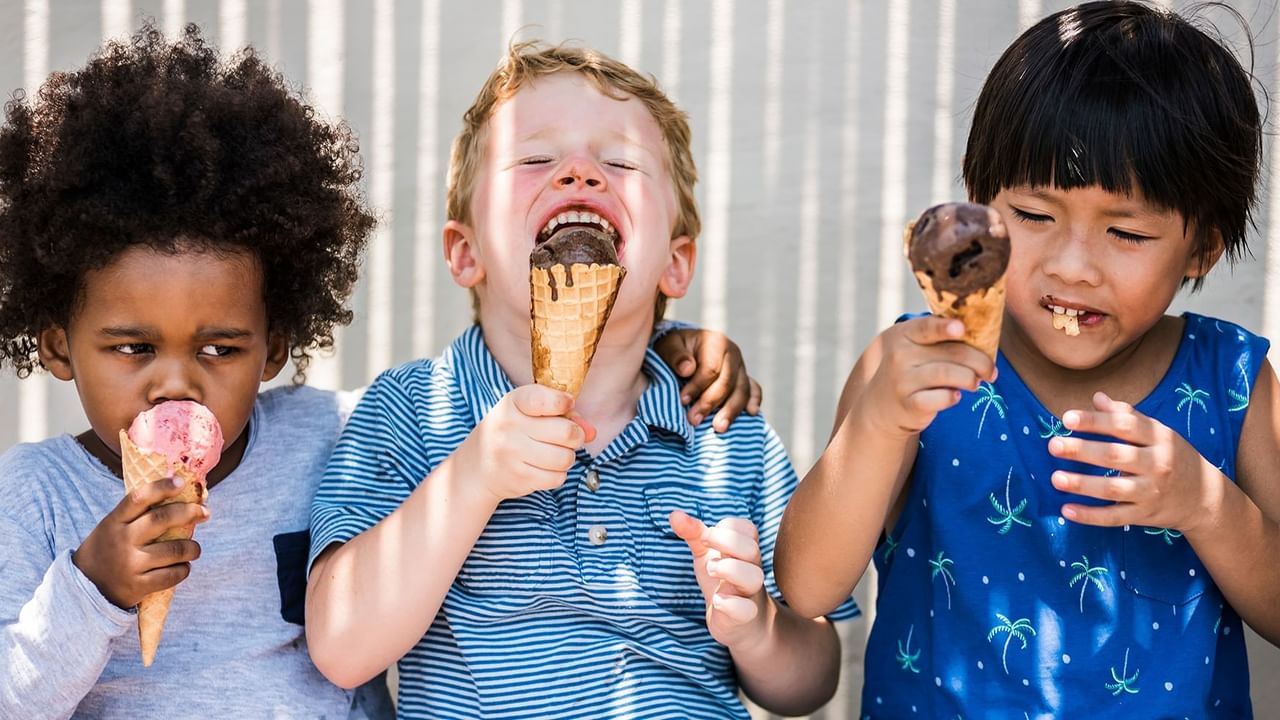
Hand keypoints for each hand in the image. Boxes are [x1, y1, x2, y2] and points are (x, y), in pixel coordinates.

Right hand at [72, 477, 208, 608]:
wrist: (84, 588)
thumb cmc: (108, 549)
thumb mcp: (112, 526)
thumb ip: (137, 514)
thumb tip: (180, 495)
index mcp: (115, 521)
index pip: (139, 498)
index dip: (161, 487)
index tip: (181, 482)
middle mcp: (122, 540)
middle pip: (160, 519)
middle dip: (189, 512)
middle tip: (205, 512)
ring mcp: (130, 564)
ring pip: (173, 550)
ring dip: (192, 548)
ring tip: (194, 549)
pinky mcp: (137, 586)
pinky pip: (171, 576)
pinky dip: (183, 570)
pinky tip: (183, 567)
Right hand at [454, 384, 594, 503]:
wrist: (476, 468)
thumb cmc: (510, 434)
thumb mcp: (528, 414)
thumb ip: (563, 415)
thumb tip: (592, 432)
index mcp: (512, 404)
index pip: (543, 399)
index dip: (563, 402)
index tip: (567, 405)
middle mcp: (509, 427)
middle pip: (566, 432)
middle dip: (575, 436)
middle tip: (567, 437)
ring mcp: (512, 454)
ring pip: (565, 458)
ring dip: (567, 457)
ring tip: (554, 454)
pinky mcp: (519, 478)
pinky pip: (557, 478)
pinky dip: (557, 474)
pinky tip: (544, 468)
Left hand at [653, 328, 761, 431]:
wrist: (686, 348)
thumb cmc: (676, 350)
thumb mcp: (669, 346)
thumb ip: (676, 356)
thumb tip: (687, 369)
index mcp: (716, 343)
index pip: (710, 369)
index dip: (697, 386)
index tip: (682, 401)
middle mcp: (733, 354)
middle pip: (727, 383)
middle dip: (710, 403)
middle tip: (694, 420)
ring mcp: (741, 367)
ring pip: (742, 391)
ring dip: (731, 411)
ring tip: (719, 428)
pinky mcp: (745, 379)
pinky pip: (754, 390)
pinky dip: (754, 401)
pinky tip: (751, 413)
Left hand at [669, 510, 769, 649]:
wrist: (739, 623)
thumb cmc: (722, 581)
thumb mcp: (706, 554)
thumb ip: (694, 533)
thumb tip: (674, 514)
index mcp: (744, 550)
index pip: (746, 528)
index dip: (726, 528)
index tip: (706, 536)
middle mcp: (751, 569)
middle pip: (752, 549)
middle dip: (728, 543)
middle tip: (705, 547)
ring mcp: (749, 594)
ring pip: (754, 577)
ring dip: (731, 570)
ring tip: (711, 570)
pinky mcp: (744, 617)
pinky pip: (746, 610)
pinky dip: (732, 604)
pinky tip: (717, 600)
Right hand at [859, 316, 996, 438]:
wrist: (880, 405)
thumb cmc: (910, 370)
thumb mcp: (914, 348)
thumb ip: (939, 339)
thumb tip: (983, 335)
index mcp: (904, 335)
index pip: (926, 326)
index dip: (945, 327)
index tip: (962, 328)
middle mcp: (900, 355)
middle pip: (952, 352)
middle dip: (980, 361)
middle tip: (990, 370)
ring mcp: (902, 380)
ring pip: (949, 374)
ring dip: (971, 379)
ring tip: (976, 383)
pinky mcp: (909, 404)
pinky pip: (941, 398)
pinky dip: (953, 397)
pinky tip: (955, 396)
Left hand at [1047, 392, 1221, 532]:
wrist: (1205, 497)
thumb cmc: (1172, 456)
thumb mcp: (1157, 432)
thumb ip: (1127, 415)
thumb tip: (1097, 397)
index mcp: (1159, 438)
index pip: (1124, 425)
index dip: (1095, 421)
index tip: (1066, 418)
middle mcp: (1158, 464)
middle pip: (1116, 456)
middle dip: (1083, 451)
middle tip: (1053, 446)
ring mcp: (1152, 492)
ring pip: (1113, 489)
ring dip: (1083, 484)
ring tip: (1055, 478)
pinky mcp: (1145, 515)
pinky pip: (1114, 517)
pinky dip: (1090, 516)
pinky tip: (1067, 510)